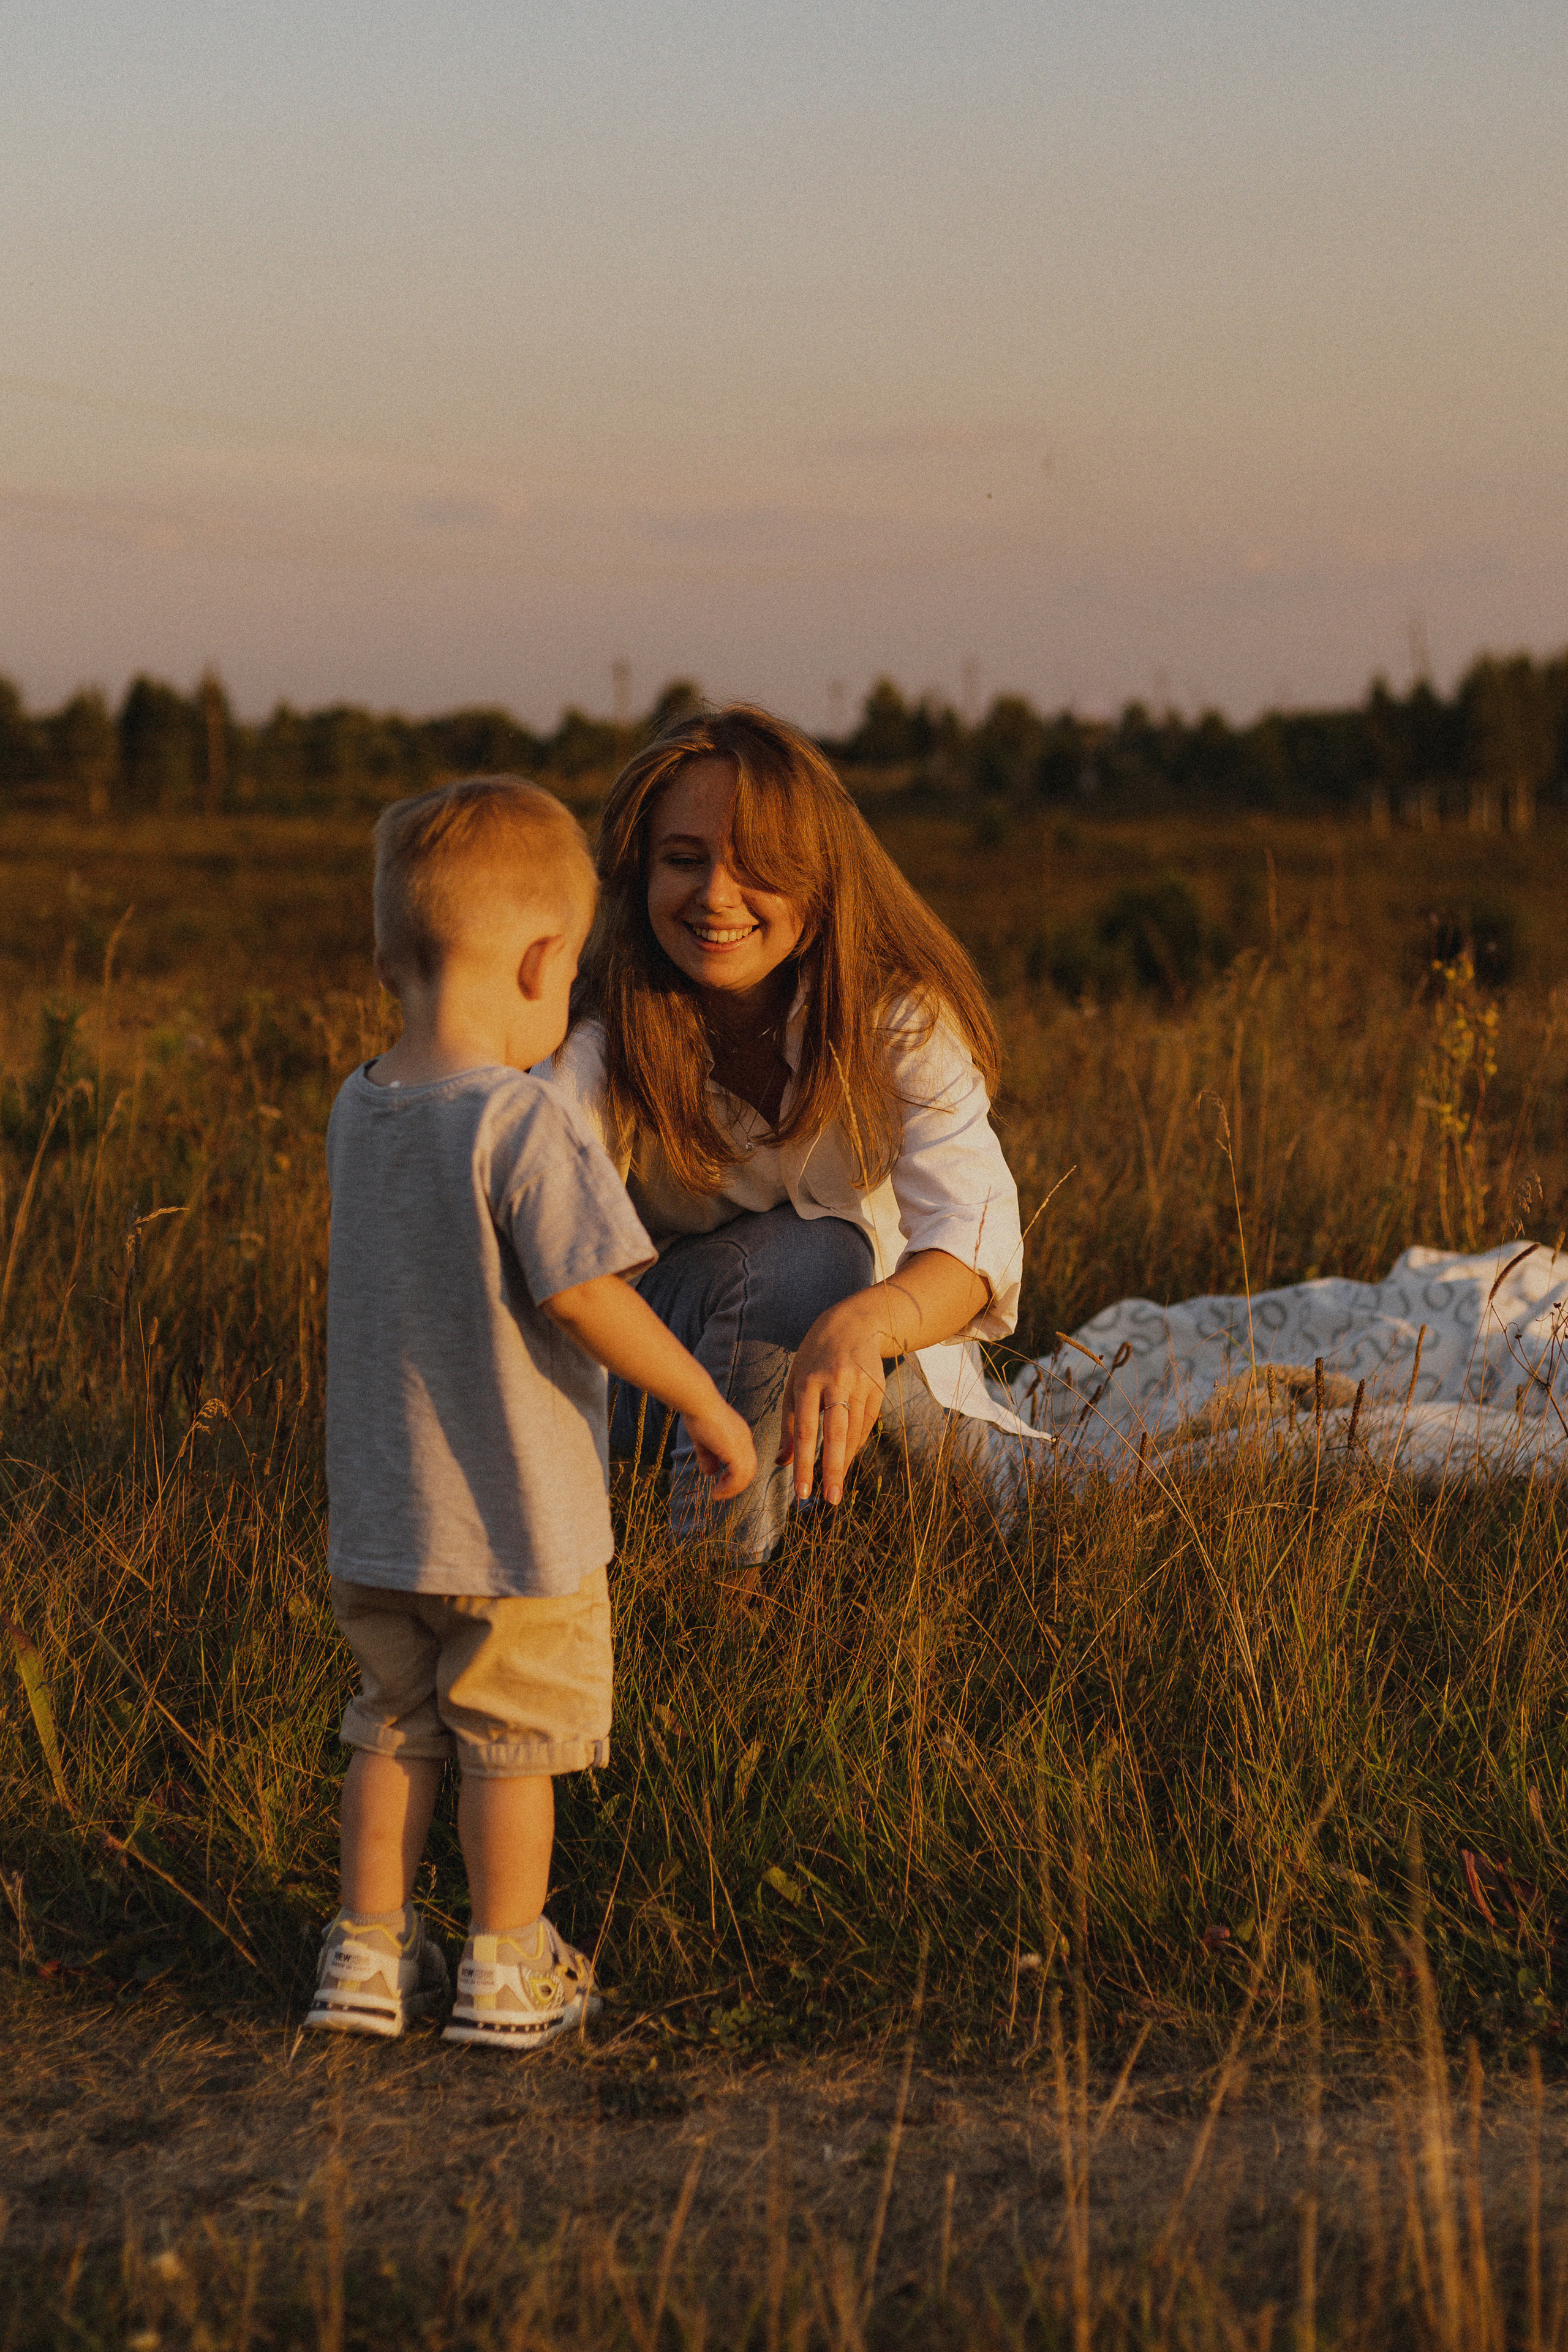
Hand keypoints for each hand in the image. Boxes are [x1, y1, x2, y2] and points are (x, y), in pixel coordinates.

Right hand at [682, 1396, 757, 1500]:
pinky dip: (729, 1487)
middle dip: (736, 1484)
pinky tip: (716, 1492)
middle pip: (750, 1469)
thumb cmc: (698, 1415)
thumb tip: (709, 1474)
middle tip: (721, 1493)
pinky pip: (738, 1476)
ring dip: (732, 1489)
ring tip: (717, 1495)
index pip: (745, 1459)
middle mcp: (745, 1440)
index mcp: (740, 1435)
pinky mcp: (736, 1451)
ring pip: (746, 1475)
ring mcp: (742, 1445)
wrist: (698, 1402)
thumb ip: (707, 1457)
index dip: (736, 1474)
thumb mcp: (702, 1440)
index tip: (722, 1482)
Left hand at [778, 1299, 888, 1504]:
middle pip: (836, 1433)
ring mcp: (861, 1384)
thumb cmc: (814, 1358)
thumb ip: (788, 1424)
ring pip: (854, 1432)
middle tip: (829, 1500)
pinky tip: (847, 1460)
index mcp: (809, 1380)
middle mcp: (836, 1382)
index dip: (804, 1462)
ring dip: (844, 1462)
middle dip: (832, 1469)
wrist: (853, 1324)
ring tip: (834, 1488)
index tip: (801, 1491)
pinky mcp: (878, 1388)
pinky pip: (867, 1425)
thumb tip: (782, 1463)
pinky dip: (856, 1445)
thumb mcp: (794, 1383)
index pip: (806, 1429)